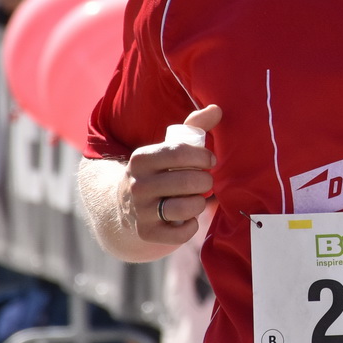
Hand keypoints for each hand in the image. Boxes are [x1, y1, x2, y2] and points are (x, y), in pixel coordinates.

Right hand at [121, 104, 221, 245]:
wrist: (125, 205)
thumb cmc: (159, 171)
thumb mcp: (168, 148)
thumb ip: (193, 127)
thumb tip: (217, 108)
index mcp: (141, 158)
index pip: (181, 152)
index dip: (203, 157)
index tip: (210, 161)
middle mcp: (137, 184)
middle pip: (189, 181)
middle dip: (205, 182)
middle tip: (205, 182)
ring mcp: (139, 210)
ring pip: (186, 207)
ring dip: (199, 203)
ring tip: (198, 199)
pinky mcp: (146, 233)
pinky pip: (180, 234)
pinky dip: (191, 226)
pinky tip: (188, 218)